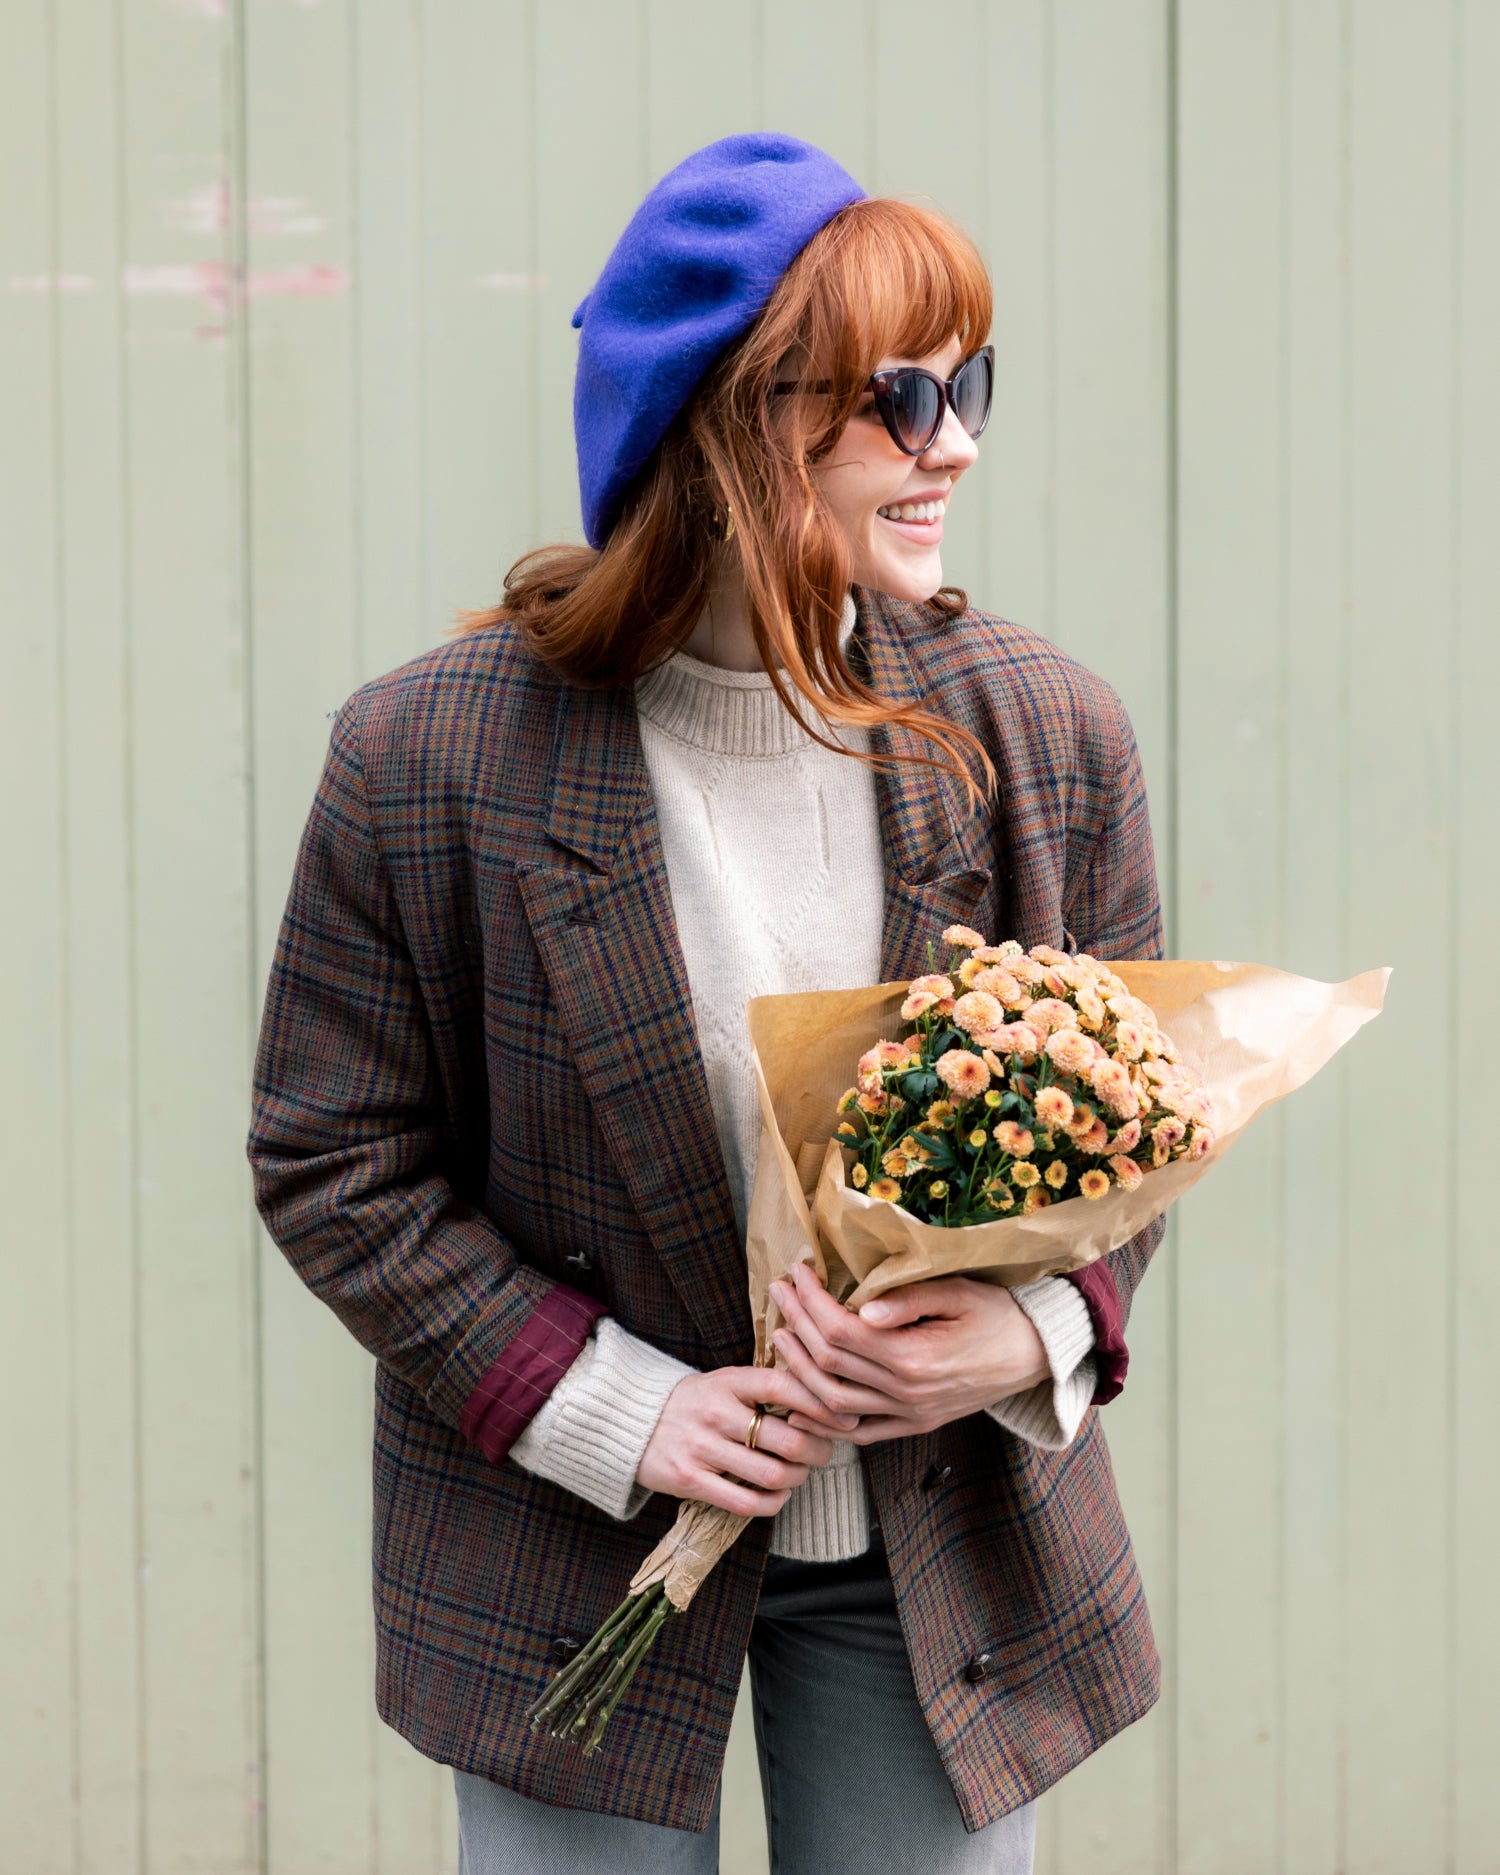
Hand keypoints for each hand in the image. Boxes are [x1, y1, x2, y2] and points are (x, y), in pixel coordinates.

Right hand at [636, 1363, 858, 1517]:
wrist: (632, 1422)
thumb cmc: (695, 1402)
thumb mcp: (725, 1382)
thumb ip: (766, 1387)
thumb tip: (824, 1398)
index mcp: (728, 1382)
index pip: (784, 1387)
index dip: (820, 1404)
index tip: (843, 1418)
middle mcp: (715, 1413)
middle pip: (786, 1438)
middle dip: (818, 1450)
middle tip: (824, 1451)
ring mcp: (701, 1448)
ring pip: (771, 1473)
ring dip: (798, 1477)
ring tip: (800, 1472)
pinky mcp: (690, 1481)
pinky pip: (746, 1502)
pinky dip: (774, 1501)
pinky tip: (779, 1492)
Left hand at [768, 1260, 1050, 1444]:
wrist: (1038, 1355)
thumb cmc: (998, 1313)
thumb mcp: (959, 1292)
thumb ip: (909, 1300)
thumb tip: (862, 1310)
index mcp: (916, 1357)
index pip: (841, 1331)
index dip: (811, 1301)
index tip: (797, 1273)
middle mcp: (908, 1393)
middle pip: (829, 1363)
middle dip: (796, 1324)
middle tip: (779, 1292)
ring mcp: (910, 1415)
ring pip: (833, 1402)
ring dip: (799, 1370)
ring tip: (783, 1334)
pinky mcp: (915, 1425)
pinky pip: (858, 1432)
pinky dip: (824, 1418)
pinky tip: (801, 1397)